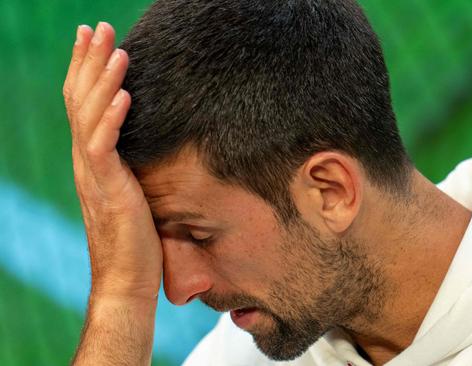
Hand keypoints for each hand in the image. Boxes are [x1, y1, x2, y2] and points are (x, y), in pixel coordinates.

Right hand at [63, 22, 161, 301]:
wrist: (126, 281)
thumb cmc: (135, 241)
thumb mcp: (132, 193)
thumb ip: (129, 167)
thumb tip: (144, 151)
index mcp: (92, 161)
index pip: (82, 106)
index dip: (85, 71)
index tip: (94, 41)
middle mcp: (86, 163)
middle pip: (80, 101)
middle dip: (88, 61)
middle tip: (97, 27)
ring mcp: (94, 176)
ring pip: (90, 117)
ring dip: (103, 80)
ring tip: (116, 49)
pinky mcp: (109, 190)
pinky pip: (105, 148)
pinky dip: (113, 119)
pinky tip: (126, 95)